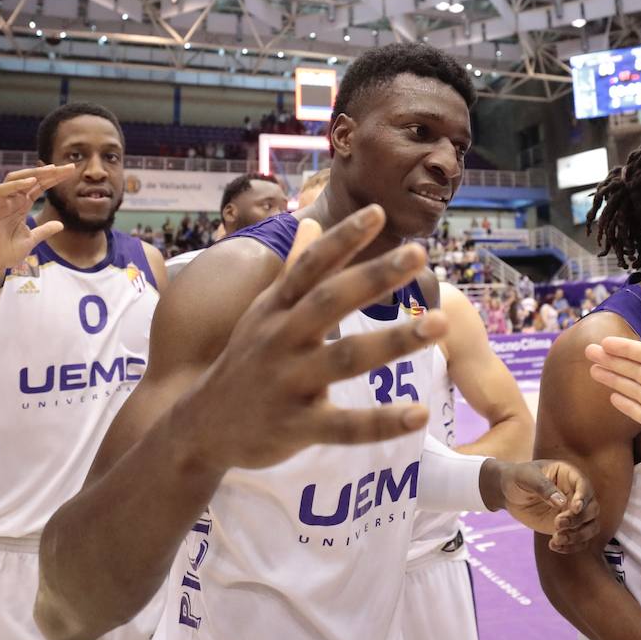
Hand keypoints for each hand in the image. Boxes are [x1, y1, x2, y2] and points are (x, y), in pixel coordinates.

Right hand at [0, 164, 76, 277]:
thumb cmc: (5, 252)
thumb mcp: (31, 240)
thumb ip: (44, 230)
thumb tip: (60, 225)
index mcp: (21, 206)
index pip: (39, 186)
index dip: (54, 178)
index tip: (70, 171)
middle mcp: (12, 201)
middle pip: (31, 179)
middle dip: (49, 172)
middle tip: (68, 167)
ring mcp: (1, 203)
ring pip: (15, 179)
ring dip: (34, 173)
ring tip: (51, 170)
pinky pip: (2, 191)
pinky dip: (16, 184)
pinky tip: (31, 182)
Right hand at [192, 206, 441, 471]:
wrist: (200, 427)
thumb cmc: (244, 361)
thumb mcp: (262, 311)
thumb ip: (293, 267)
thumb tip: (310, 219)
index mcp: (276, 308)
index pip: (311, 265)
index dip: (342, 237)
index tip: (378, 212)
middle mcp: (281, 339)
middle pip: (331, 301)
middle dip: (375, 275)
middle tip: (419, 253)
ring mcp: (289, 383)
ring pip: (347, 358)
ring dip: (395, 340)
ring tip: (440, 323)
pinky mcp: (297, 426)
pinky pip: (346, 426)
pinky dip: (382, 422)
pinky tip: (419, 413)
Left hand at [489, 459, 599, 552]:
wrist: (509, 492)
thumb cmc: (518, 478)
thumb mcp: (526, 477)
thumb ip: (543, 487)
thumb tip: (561, 502)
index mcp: (569, 475)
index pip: (584, 485)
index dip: (583, 497)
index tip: (575, 508)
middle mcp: (576, 494)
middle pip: (592, 509)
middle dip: (578, 520)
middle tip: (557, 523)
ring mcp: (573, 512)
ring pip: (591, 527)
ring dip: (578, 536)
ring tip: (556, 538)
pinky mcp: (568, 527)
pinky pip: (580, 541)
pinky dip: (571, 547)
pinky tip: (554, 546)